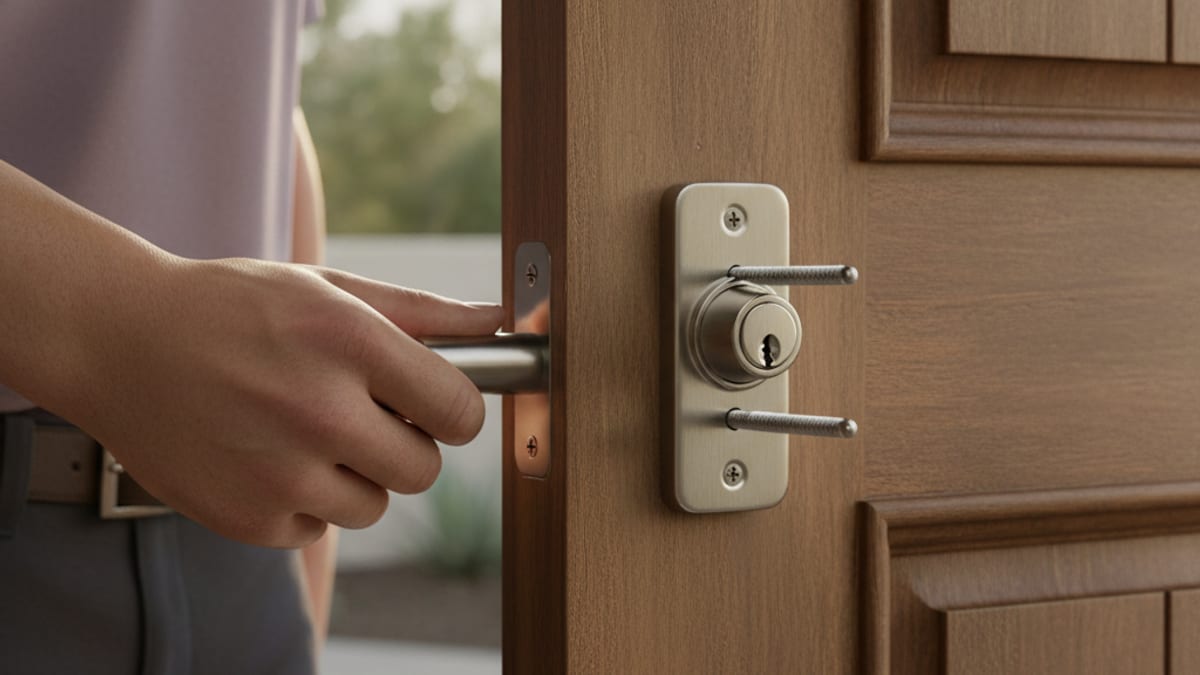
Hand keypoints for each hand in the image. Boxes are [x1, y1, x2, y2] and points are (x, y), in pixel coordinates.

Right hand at [57, 256, 501, 547]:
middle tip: (360, 414)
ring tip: (303, 431)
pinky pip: (318, 528)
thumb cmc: (233, 308)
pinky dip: (302, 502)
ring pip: (374, 505)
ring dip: (354, 476)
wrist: (118, 340)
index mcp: (349, 342)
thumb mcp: (328, 288)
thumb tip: (502, 321)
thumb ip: (424, 311)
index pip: (460, 411)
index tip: (436, 406)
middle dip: (405, 444)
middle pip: (424, 469)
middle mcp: (320, 410)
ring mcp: (282, 472)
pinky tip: (266, 456)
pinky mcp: (250, 519)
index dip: (455, 410)